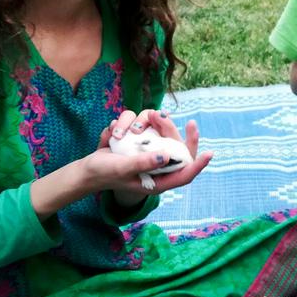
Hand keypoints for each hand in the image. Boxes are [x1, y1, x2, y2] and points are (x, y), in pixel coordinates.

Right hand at [91, 111, 210, 195]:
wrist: (87, 168)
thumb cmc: (106, 173)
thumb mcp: (122, 169)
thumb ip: (143, 163)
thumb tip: (166, 156)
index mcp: (159, 180)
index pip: (185, 173)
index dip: (198, 165)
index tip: (209, 153)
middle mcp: (158, 165)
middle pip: (177, 145)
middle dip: (170, 129)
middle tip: (160, 116)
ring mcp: (150, 151)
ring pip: (160, 131)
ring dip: (143, 125)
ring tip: (123, 132)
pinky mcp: (140, 139)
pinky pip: (143, 125)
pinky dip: (128, 124)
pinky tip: (113, 134)